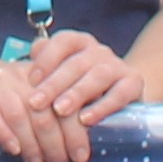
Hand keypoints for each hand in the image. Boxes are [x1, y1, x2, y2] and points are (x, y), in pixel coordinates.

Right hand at [0, 54, 95, 161]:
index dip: (75, 133)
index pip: (65, 106)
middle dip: (55, 146)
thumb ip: (61, 110)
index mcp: (46, 76)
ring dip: (31, 146)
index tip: (80, 157)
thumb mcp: (39, 92)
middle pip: (44, 114)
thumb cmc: (13, 92)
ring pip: (19, 117)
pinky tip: (13, 150)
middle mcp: (24, 76)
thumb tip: (82, 147)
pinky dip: (3, 133)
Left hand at [19, 28, 147, 133]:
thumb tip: (27, 65)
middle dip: (54, 84)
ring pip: (97, 75)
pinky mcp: (134, 83)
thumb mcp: (60, 77)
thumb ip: (44, 68)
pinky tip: (85, 120)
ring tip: (60, 111)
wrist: (121, 97)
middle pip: (76, 63)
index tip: (30, 80)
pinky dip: (102, 107)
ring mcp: (118, 65)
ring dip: (76, 93)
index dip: (46, 59)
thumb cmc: (79, 88)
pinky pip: (120, 93)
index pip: (63, 41)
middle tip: (36, 103)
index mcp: (79, 43)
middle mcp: (99, 51)